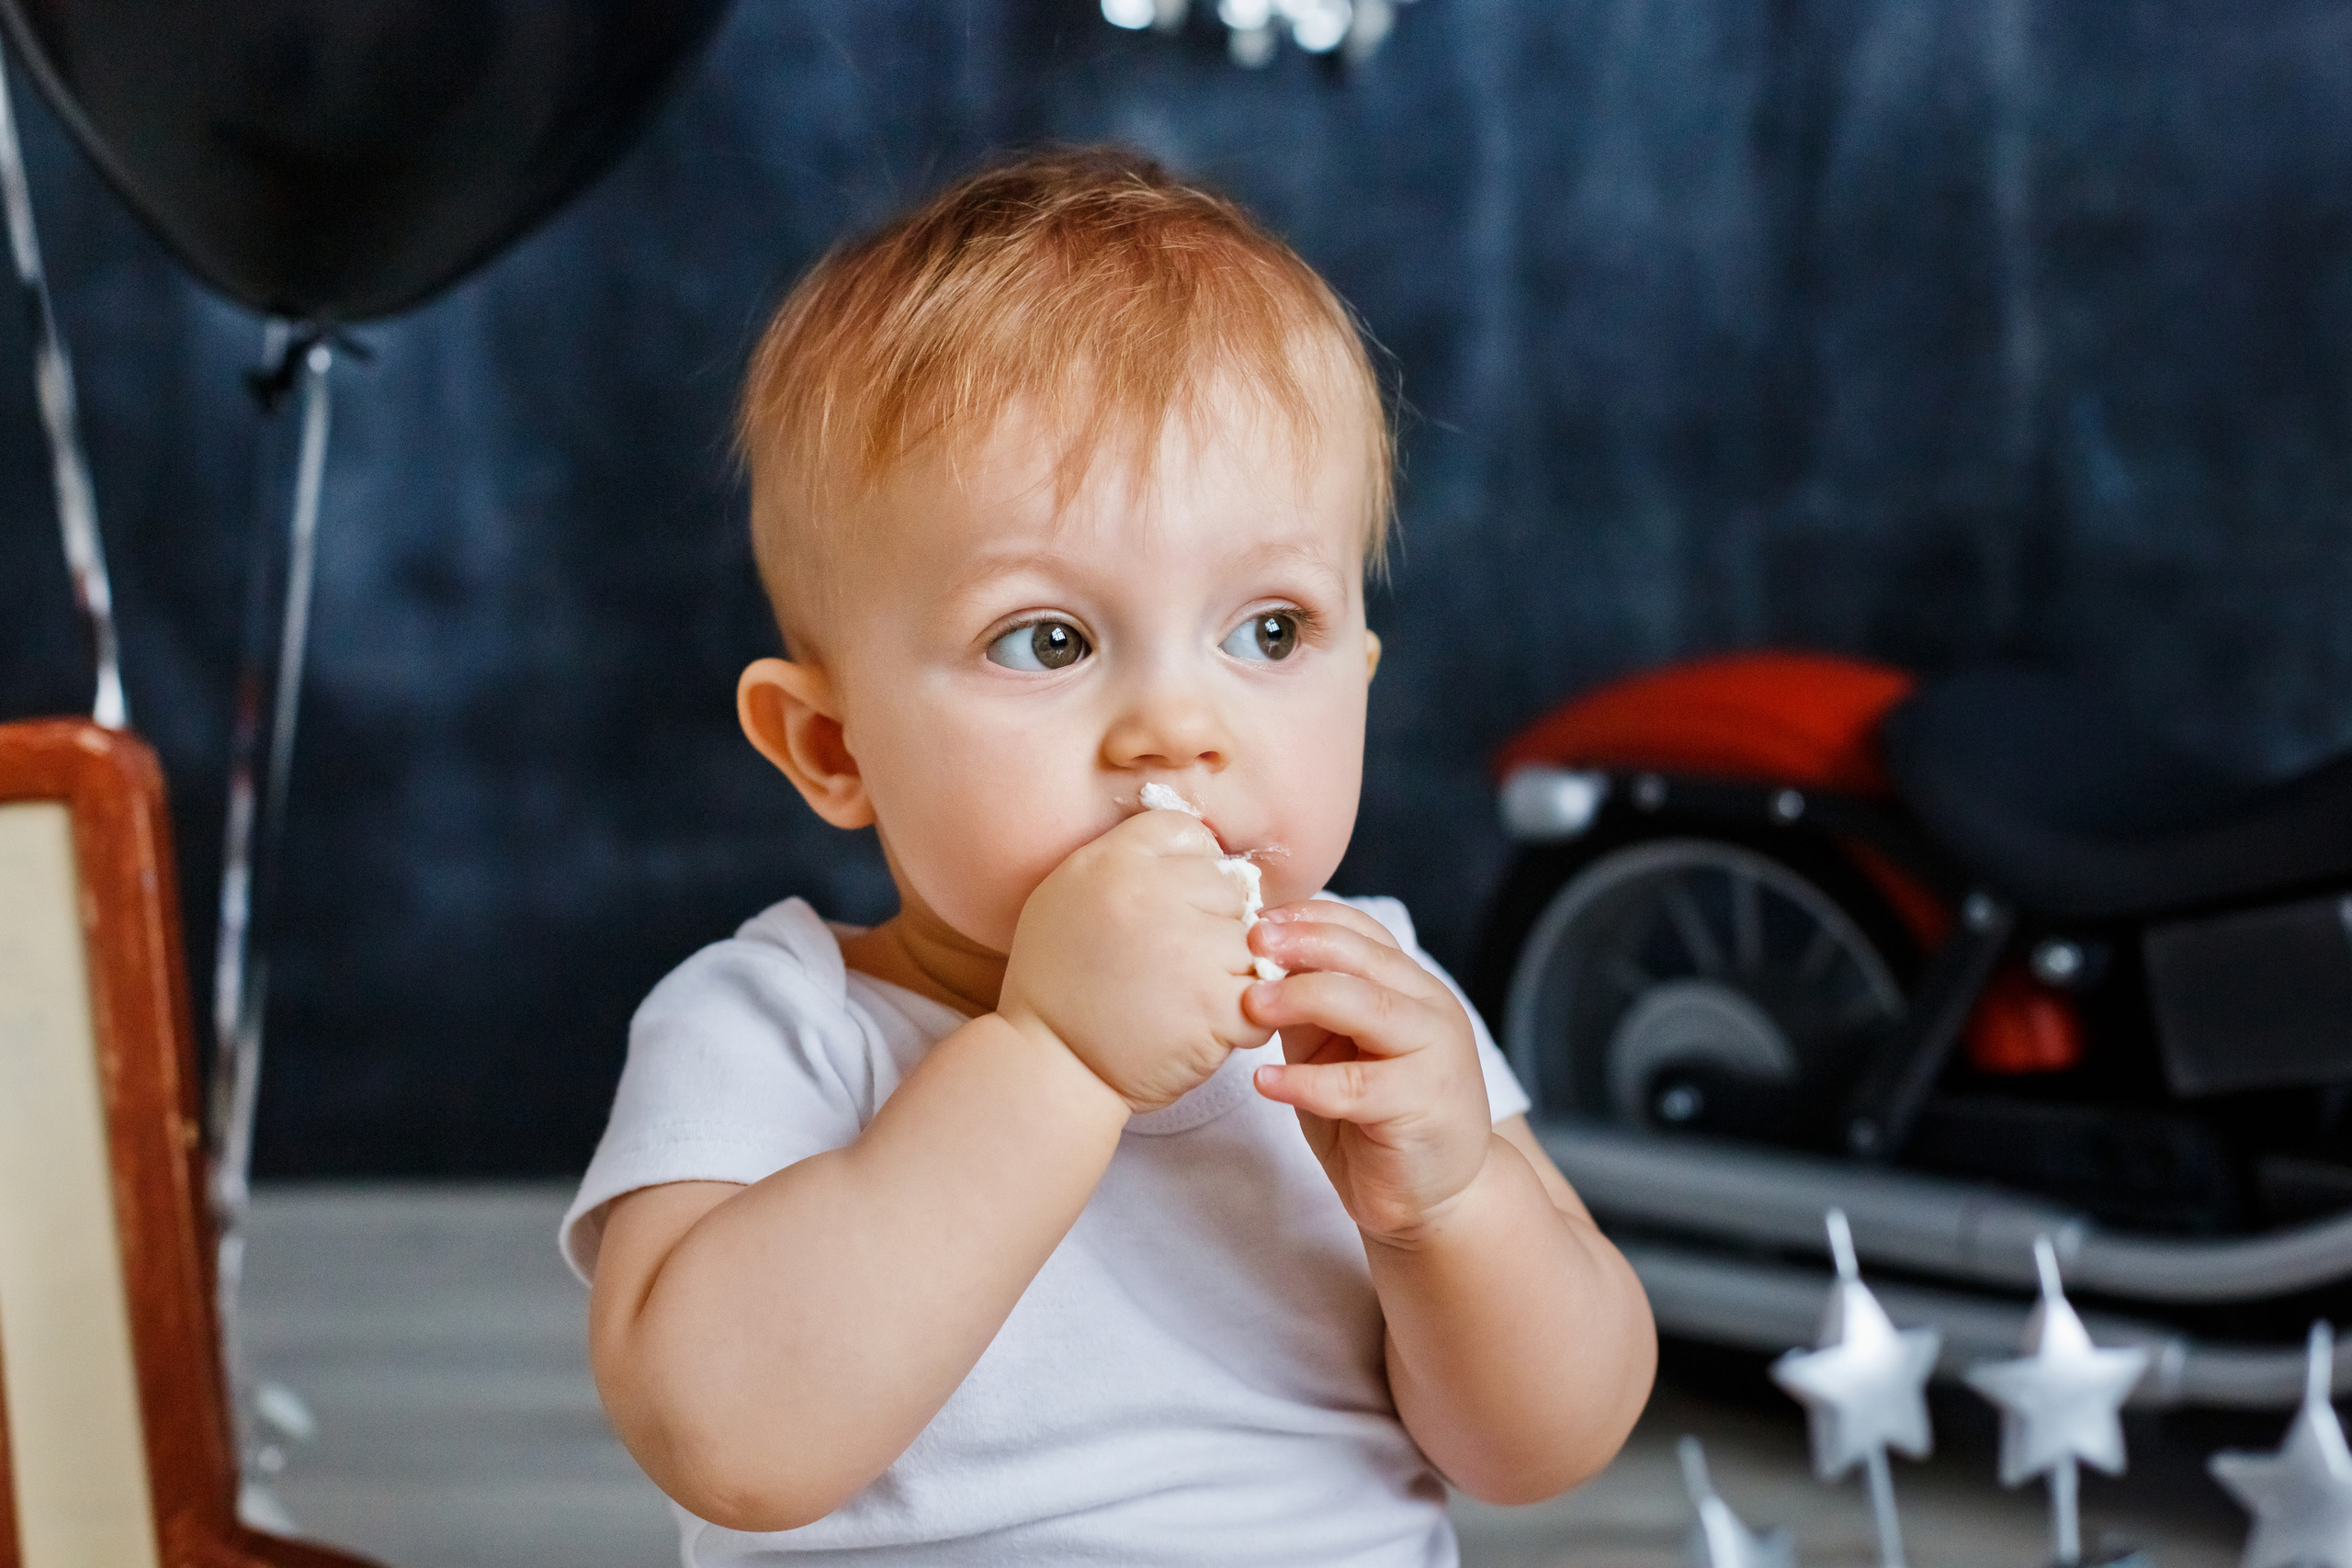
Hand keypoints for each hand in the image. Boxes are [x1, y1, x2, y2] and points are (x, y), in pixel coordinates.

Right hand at [997, 807, 1269, 1112]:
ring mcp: (1190, 949)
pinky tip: (1201, 1026)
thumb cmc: (1057, 985)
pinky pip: (1264, 996)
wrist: (1047, 1066)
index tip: (1172, 908)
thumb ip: (1125, 862)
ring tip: (1187, 998)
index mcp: (1114, 861)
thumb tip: (1195, 849)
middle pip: (1230, 888)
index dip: (1192, 870)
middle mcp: (1153, 895)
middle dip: (1214, 924)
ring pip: (1253, 943)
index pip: (1192, 833)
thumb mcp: (1068, 895)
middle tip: (1176, 964)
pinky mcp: (1215, 1005)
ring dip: (1232, 973)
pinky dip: (1242, 1018)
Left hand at [1243, 901, 1494, 1245]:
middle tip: (1251, 943)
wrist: (1436, 1197)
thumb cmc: (1378, 1118)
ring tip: (1251, 1004)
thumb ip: (1311, 1012)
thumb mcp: (1338, 1051)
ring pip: (1369, 1008)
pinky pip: (1355, 1087)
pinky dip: (1304, 1081)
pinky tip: (1266, 1081)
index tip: (1258, 919)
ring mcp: (1433, 1057)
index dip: (1311, 920)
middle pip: (1366, 959)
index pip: (1364, 933)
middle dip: (1304, 945)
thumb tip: (1255, 971)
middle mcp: (1431, 1011)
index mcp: (1412, 988)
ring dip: (1303, 998)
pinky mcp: (1419, 1108)